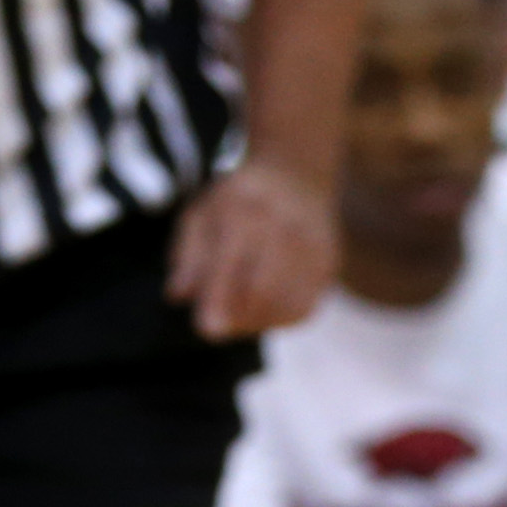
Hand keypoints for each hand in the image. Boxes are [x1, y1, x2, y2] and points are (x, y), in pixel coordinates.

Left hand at [166, 160, 335, 342]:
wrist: (296, 176)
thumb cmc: (237, 202)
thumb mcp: (202, 215)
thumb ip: (189, 255)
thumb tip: (178, 295)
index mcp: (245, 205)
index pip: (231, 258)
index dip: (218, 297)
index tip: (205, 330)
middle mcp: (285, 222)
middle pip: (264, 288)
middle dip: (236, 319)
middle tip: (214, 329)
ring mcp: (312, 244)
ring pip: (286, 304)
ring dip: (255, 323)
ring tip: (235, 318)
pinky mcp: (328, 264)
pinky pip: (304, 308)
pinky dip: (278, 320)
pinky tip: (261, 313)